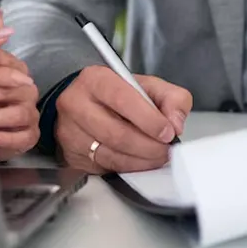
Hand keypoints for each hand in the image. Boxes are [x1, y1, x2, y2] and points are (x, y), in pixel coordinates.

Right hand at [54, 66, 191, 174]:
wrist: (84, 104)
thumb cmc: (116, 94)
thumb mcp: (147, 85)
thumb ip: (170, 97)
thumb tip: (175, 122)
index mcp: (96, 80)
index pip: (123, 100)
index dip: (149, 120)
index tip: (168, 132)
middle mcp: (77, 104)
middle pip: (116, 133)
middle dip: (149, 146)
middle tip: (166, 149)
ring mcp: (71, 131)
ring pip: (111, 154)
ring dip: (141, 160)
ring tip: (157, 156)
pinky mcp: (72, 154)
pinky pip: (105, 166)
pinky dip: (129, 168)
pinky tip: (140, 161)